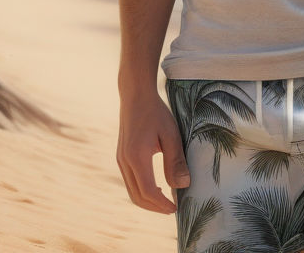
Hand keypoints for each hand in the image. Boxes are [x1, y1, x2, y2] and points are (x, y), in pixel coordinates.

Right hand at [116, 91, 189, 213]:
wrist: (136, 95)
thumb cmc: (156, 112)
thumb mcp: (171, 134)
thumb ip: (176, 161)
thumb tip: (183, 186)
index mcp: (137, 157)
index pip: (148, 192)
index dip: (162, 204)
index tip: (176, 208)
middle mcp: (124, 161)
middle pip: (137, 196)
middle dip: (154, 207)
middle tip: (172, 209)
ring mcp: (120, 159)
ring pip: (131, 191)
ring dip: (147, 200)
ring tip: (166, 200)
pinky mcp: (121, 156)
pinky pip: (130, 181)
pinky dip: (142, 190)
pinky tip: (156, 187)